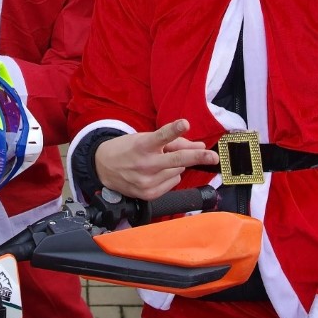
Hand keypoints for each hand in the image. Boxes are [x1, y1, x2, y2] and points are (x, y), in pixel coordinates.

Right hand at [94, 119, 217, 199]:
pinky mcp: (148, 194)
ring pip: (178, 172)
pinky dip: (171, 176)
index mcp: (142, 145)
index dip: (174, 130)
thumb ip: (174, 142)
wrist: (103, 168)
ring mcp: (146, 181)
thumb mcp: (146, 138)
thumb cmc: (128, 149)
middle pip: (176, 160)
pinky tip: (157, 172)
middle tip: (214, 157)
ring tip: (159, 161)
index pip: (161, 136)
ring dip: (176, 165)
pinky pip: (173, 183)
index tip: (185, 123)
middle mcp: (145, 164)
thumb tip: (200, 145)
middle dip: (197, 157)